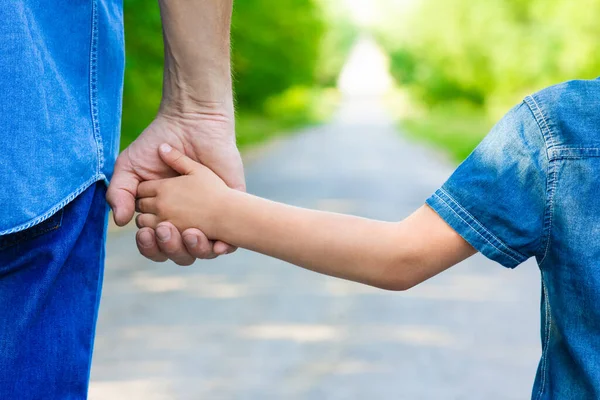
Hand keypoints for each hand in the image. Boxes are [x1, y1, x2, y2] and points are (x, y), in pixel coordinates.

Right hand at [106, 112, 244, 263]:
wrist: (190, 123)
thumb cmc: (157, 143)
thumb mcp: (130, 168)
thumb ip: (119, 193)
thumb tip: (120, 222)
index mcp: (162, 217)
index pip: (155, 245)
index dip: (149, 246)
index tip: (145, 233)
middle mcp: (186, 222)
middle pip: (178, 253)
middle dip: (170, 247)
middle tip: (165, 228)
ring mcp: (209, 218)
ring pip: (202, 251)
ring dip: (193, 249)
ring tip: (188, 232)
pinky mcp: (231, 208)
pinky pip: (231, 240)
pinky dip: (223, 248)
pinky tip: (216, 244)